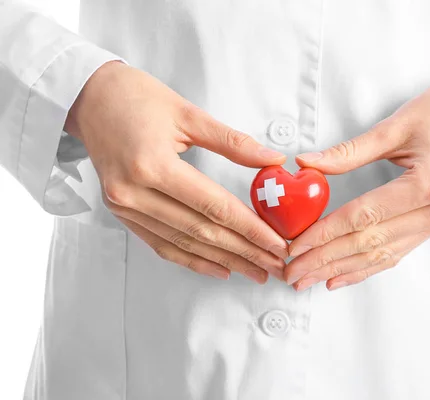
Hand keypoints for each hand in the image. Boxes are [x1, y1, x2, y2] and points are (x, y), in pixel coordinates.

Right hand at [65, 61, 288, 282]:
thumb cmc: (135, 98)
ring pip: (184, 244)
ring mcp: (125, 206)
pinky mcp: (122, 213)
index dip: (251, 229)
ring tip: (255, 271)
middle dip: (244, 252)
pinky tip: (218, 267)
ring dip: (223, 260)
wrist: (88, 97)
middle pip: (201, 232)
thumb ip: (232, 142)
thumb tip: (272, 160)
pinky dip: (192, 259)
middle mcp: (135, 192)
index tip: (278, 244)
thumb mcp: (188, 113)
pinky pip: (161, 244)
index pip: (214, 207)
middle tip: (276, 265)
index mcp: (152, 165)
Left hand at [284, 77, 429, 290]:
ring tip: (309, 279)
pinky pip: (397, 251)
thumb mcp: (392, 127)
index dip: (326, 234)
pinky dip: (366, 267)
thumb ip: (347, 152)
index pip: (364, 216)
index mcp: (429, 183)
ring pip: (382, 254)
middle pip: (371, 242)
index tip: (296, 246)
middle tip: (293, 273)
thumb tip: (306, 164)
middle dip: (327, 260)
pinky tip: (341, 276)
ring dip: (342, 269)